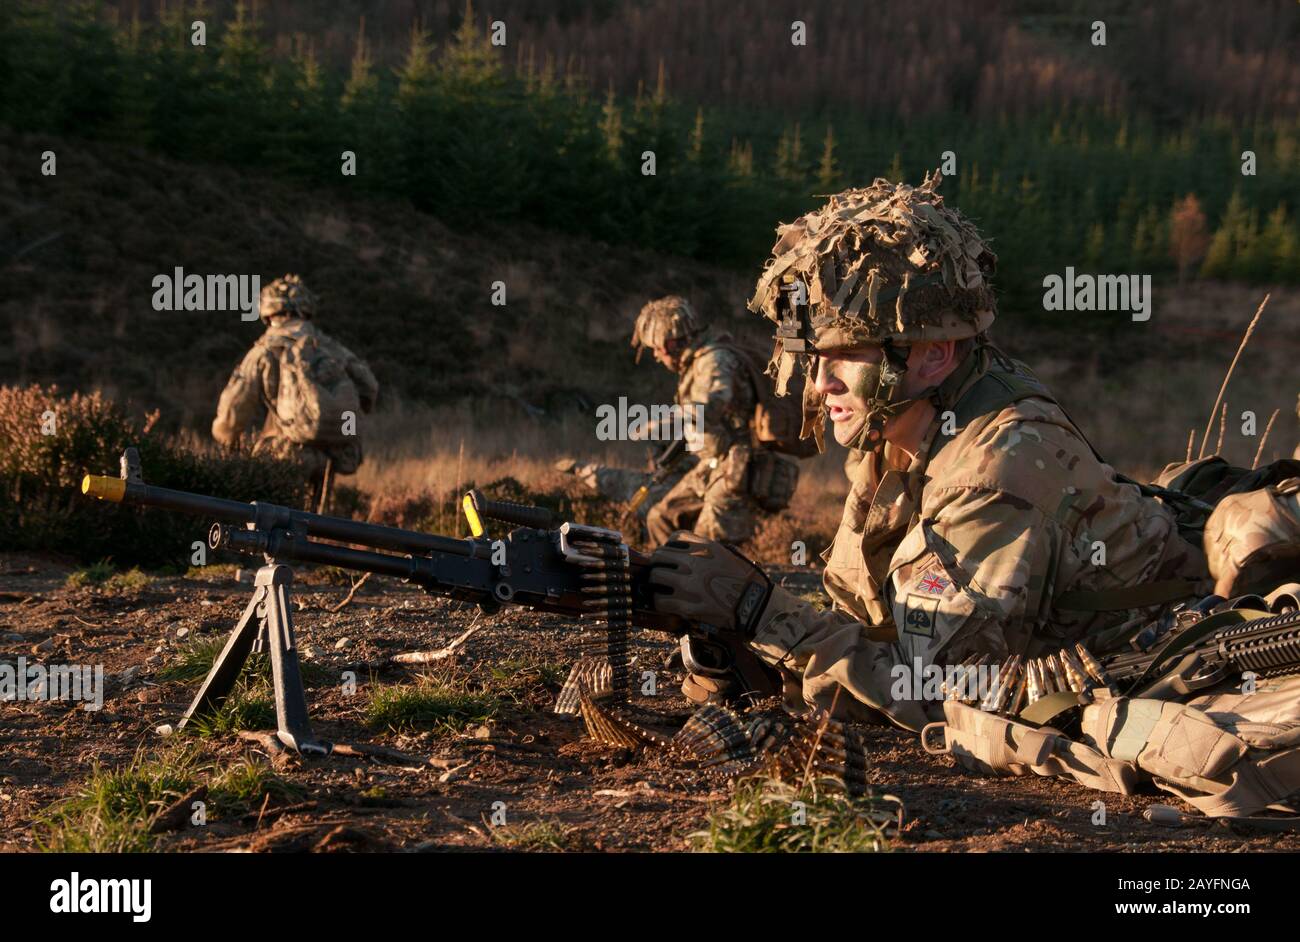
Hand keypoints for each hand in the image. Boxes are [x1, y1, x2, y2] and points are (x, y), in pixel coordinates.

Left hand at [648, 531, 772, 635]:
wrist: (756, 607)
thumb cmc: (746, 580)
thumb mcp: (730, 555)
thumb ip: (709, 549)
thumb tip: (688, 550)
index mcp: (707, 547)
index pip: (675, 538)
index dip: (670, 548)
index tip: (672, 558)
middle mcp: (696, 562)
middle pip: (660, 556)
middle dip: (658, 564)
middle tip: (661, 574)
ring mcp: (690, 585)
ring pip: (655, 577)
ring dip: (655, 583)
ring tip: (660, 588)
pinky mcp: (688, 606)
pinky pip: (660, 600)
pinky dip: (660, 602)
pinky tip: (665, 603)